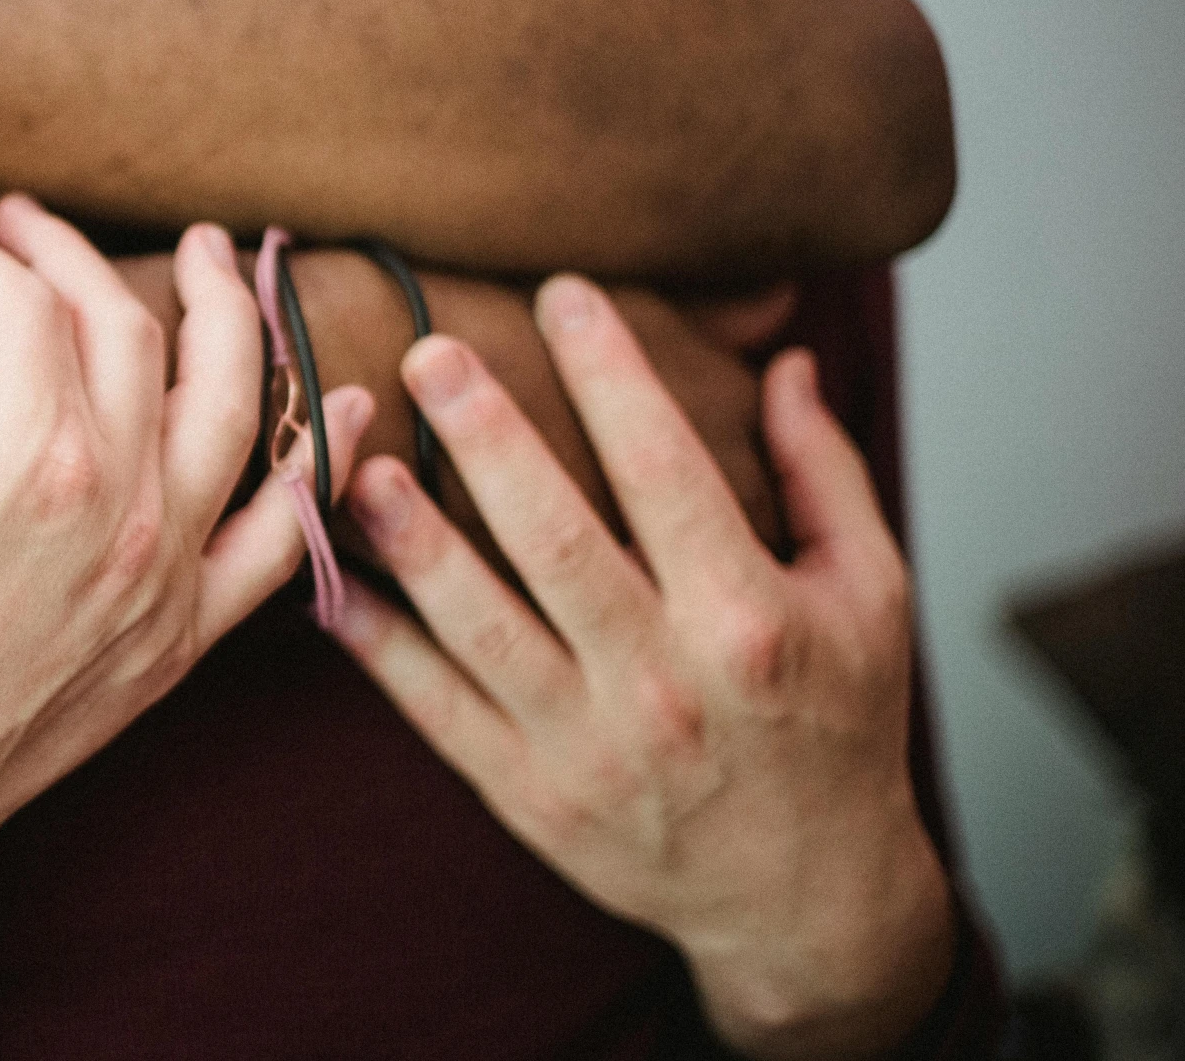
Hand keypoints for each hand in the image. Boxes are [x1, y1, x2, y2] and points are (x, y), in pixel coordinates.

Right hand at [0, 191, 371, 1053]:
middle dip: (70, 258)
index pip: (21, 304)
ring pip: (232, 413)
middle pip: (128, 334)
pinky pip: (278, 542)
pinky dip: (314, 471)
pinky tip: (348, 415)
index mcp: (26, 462)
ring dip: (230, 319)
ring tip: (216, 257)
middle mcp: (121, 511)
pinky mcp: (174, 642)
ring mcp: (161, 581)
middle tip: (20, 221)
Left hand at [329, 275, 952, 1060]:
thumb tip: (783, 359)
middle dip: (488, 440)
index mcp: (750, 617)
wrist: (807, 903)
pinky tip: (328, 588)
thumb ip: (822, 473)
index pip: (667, 472)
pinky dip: (380, 651)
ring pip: (481, 628)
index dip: (612, 376)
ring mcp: (589, 744)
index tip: (561, 294)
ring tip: (355, 463)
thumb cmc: (837, 727)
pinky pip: (438, 712)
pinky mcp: (530, 796)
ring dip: (413, 543)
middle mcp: (666, 681)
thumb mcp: (871, 597)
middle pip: (558, 540)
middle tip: (427, 351)